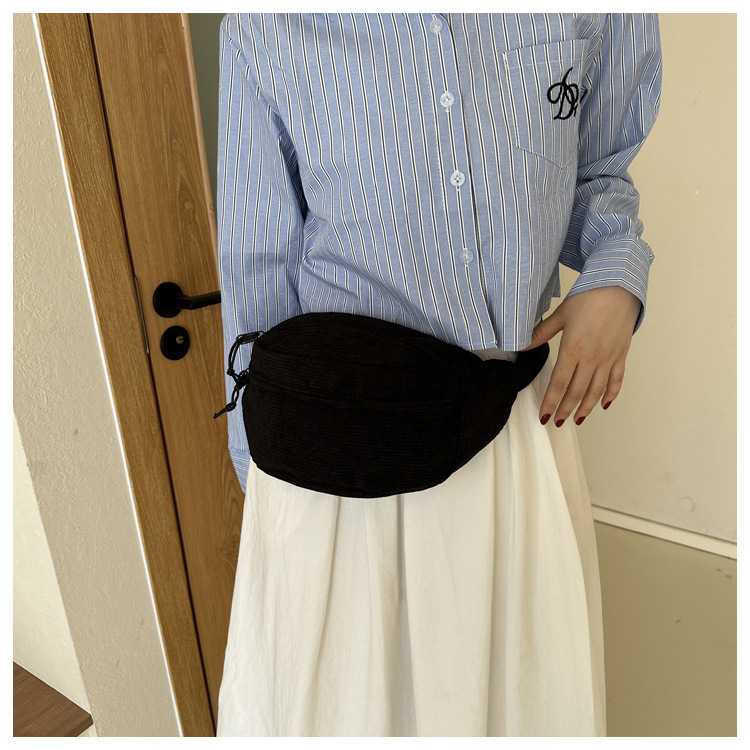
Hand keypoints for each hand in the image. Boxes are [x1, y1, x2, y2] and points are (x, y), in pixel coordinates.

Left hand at [522, 286, 641, 426]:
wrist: (619, 284)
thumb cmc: (589, 296)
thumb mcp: (561, 315)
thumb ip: (541, 333)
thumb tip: (521, 345)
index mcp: (573, 349)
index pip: (559, 383)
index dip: (551, 402)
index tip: (544, 417)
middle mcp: (592, 357)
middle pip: (577, 392)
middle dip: (565, 409)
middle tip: (557, 422)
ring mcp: (608, 357)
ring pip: (597, 390)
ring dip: (586, 408)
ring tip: (577, 420)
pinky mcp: (621, 354)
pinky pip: (616, 380)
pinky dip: (610, 394)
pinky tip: (603, 404)